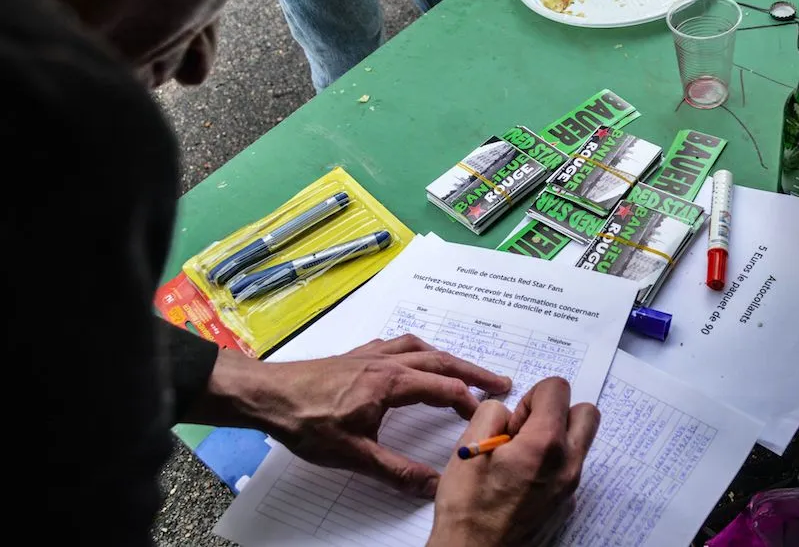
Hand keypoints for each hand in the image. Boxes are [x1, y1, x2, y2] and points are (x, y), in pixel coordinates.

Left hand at [189, 335, 511, 496]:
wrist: (265, 394)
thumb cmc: (306, 421)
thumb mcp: (353, 454)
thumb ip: (396, 471)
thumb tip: (432, 486)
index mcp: (391, 382)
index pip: (444, 387)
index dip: (469, 400)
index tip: (488, 413)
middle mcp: (386, 361)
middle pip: (440, 360)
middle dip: (472, 370)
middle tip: (500, 381)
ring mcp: (371, 354)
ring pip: (420, 348)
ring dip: (446, 357)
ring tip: (462, 368)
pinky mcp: (356, 355)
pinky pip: (398, 345)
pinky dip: (417, 350)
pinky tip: (412, 359)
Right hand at [428, 378, 599, 546]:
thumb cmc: (468, 508)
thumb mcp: (469, 446)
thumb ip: (493, 413)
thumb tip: (509, 413)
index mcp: (544, 445)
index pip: (558, 389)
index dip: (531, 397)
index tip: (515, 422)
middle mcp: (567, 465)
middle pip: (586, 413)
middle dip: (557, 411)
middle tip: (527, 430)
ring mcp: (571, 489)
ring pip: (579, 443)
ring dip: (556, 438)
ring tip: (522, 456)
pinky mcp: (567, 506)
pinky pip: (570, 470)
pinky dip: (552, 465)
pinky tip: (523, 481)